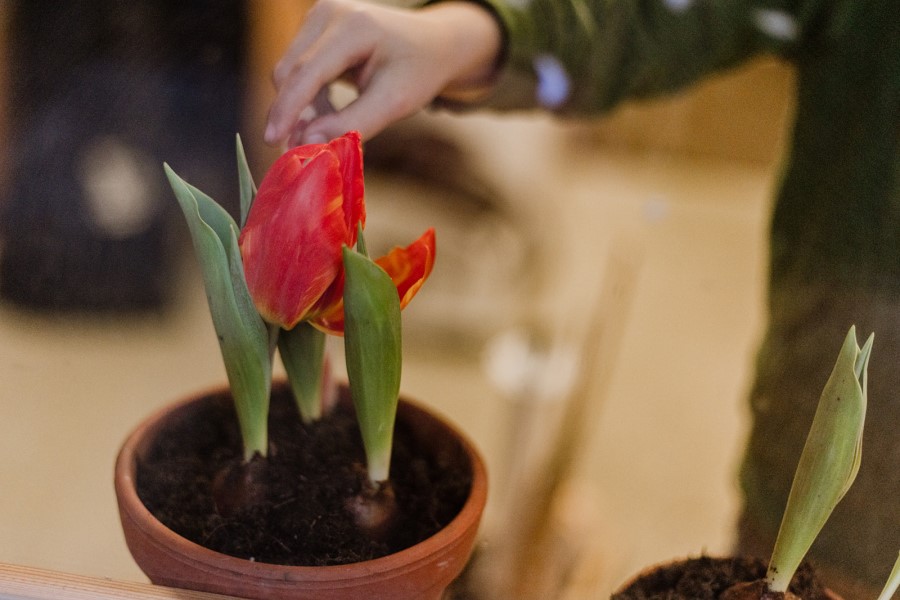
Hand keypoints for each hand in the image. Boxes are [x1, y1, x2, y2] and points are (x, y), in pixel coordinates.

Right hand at [264, 0, 501, 146]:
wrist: (432, 45)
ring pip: (289, 71)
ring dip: (303, 106)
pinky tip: (328, 110)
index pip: (306, 72)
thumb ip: (352, 123)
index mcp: (354, 27)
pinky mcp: (315, 25)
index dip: (287, 109)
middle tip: (303, 149)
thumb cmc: (418, 73)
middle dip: (293, 113)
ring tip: (329, 127)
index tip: (272, 141)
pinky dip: (308, 95)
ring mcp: (319, 15)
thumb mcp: (394, 103)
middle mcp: (330, 12)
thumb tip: (308, 142)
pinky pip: (298, 67)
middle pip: (289, 71)